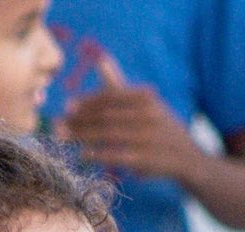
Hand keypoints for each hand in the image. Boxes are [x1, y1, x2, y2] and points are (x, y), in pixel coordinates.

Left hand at [58, 53, 200, 183]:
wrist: (188, 157)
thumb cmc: (160, 126)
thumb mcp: (145, 102)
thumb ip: (120, 84)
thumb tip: (100, 59)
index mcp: (145, 98)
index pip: (111, 97)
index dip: (87, 101)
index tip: (67, 106)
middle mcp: (147, 115)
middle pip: (105, 115)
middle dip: (78, 120)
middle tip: (56, 124)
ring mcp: (147, 137)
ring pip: (107, 134)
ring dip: (81, 136)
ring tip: (62, 138)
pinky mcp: (145, 159)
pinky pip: (115, 155)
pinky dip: (97, 154)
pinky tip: (81, 154)